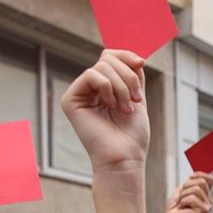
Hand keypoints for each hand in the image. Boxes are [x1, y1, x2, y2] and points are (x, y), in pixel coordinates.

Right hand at [60, 49, 149, 171]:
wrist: (124, 157)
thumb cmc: (132, 134)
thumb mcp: (136, 97)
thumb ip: (132, 75)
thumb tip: (135, 56)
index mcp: (105, 87)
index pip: (111, 56)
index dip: (126, 55)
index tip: (141, 63)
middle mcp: (89, 88)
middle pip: (107, 58)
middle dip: (128, 76)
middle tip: (135, 99)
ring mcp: (79, 94)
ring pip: (102, 66)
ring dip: (122, 86)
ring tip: (125, 108)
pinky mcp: (70, 100)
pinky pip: (91, 75)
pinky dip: (107, 87)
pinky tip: (111, 105)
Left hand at [164, 173, 212, 212]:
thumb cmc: (176, 206)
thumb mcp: (183, 189)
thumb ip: (191, 181)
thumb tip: (195, 174)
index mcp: (205, 194)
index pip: (210, 179)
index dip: (199, 174)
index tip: (190, 177)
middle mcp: (209, 200)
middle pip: (201, 182)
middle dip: (187, 186)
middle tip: (182, 196)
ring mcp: (207, 206)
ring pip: (196, 189)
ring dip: (184, 195)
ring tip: (182, 203)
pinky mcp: (203, 211)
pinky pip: (192, 198)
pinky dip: (183, 201)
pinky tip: (183, 208)